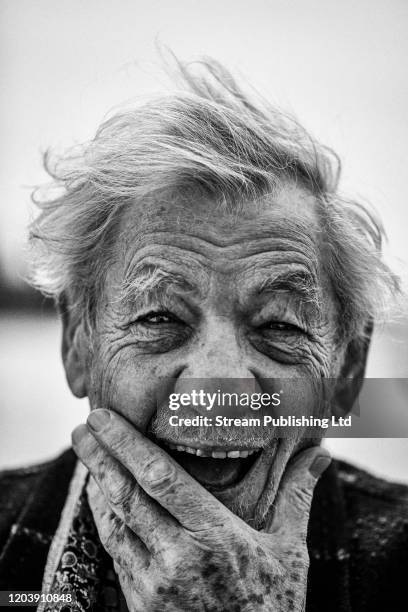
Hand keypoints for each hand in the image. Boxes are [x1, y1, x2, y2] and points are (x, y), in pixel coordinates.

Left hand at [72, 409, 329, 611]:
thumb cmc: (273, 607)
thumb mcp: (290, 550)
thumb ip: (296, 496)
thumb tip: (319, 455)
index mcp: (213, 535)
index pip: (160, 478)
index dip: (128, 444)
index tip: (106, 419)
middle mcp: (176, 556)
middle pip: (127, 495)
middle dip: (100, 456)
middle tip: (83, 427)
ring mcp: (154, 582)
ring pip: (115, 523)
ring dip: (97, 485)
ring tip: (87, 456)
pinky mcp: (142, 602)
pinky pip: (116, 552)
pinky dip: (105, 520)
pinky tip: (102, 502)